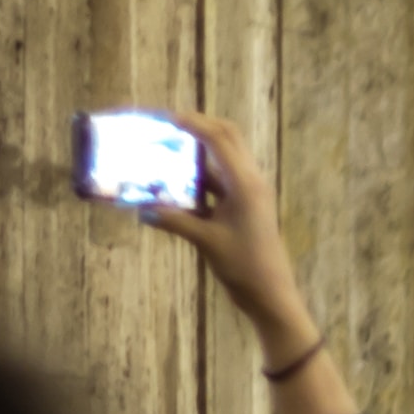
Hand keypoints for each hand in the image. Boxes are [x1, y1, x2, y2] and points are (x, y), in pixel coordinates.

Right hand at [143, 108, 313, 353]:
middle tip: (168, 125)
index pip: (219, 138)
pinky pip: (221, 181)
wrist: (271, 295)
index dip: (193, 123)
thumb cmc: (245, 268)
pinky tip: (177, 182)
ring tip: (168, 148)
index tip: (166, 117)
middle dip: (198, 126)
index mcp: (245, 183)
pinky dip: (200, 176)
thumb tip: (142, 208)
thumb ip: (174, 220)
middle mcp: (251, 181)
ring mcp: (250, 193)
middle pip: (226, 137)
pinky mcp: (246, 206)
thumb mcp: (206, 241)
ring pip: (223, 158)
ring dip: (198, 150)